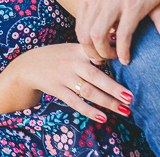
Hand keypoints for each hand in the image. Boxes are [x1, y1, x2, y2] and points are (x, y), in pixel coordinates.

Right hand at [8, 42, 132, 122]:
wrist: (28, 66)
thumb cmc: (58, 57)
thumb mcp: (72, 48)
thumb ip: (93, 50)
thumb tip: (118, 41)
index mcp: (78, 50)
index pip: (97, 52)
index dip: (111, 57)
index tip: (128, 63)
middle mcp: (71, 63)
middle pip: (95, 76)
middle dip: (114, 87)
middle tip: (131, 97)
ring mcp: (63, 77)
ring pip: (88, 91)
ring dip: (107, 102)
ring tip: (125, 110)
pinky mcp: (57, 89)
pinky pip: (75, 102)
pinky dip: (89, 111)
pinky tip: (103, 118)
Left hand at [75, 0, 159, 64]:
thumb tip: (94, 15)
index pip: (79, 25)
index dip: (86, 44)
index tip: (96, 52)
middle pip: (84, 35)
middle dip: (93, 53)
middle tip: (104, 61)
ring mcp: (114, 1)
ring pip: (99, 38)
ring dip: (106, 54)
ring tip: (115, 59)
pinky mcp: (134, 6)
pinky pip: (123, 36)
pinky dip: (123, 51)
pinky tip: (127, 58)